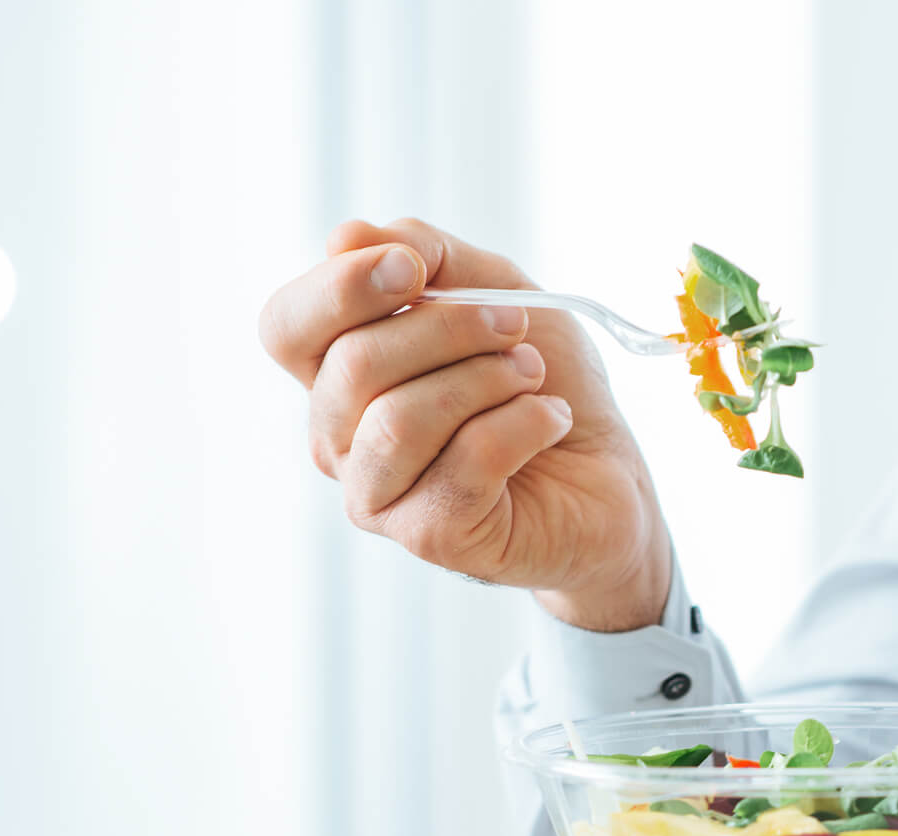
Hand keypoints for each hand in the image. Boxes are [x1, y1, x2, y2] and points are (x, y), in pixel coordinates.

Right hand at [258, 218, 671, 630]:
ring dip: (486, 379)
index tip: (417, 269)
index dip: (340, 288)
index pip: (286, 328)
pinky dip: (524, 424)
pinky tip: (551, 421)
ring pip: (400, 419)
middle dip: (449, 328)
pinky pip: (466, 463)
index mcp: (336, 376)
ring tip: (533, 375)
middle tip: (515, 325)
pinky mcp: (431, 537)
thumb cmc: (543, 382)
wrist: (610, 475)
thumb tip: (345, 236)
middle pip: (353, 365)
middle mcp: (340, 440)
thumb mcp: (493, 289)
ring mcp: (378, 496)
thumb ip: (426, 255)